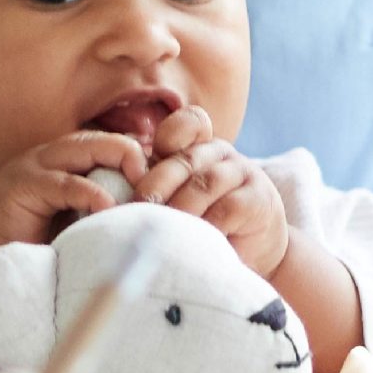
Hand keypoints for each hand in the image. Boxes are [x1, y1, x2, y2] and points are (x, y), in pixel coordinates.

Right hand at [0, 131, 149, 258]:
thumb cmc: (33, 246)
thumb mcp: (78, 222)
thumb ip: (107, 209)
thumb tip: (156, 213)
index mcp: (71, 161)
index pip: (119, 146)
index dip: (147, 163)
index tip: (169, 190)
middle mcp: (56, 155)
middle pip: (113, 140)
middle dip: (142, 161)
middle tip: (161, 192)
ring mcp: (37, 165)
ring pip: (93, 148)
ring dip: (124, 171)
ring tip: (142, 200)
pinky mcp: (23, 185)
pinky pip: (67, 182)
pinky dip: (93, 195)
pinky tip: (109, 210)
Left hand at [129, 107, 287, 276]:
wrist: (256, 248)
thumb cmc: (205, 223)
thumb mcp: (178, 201)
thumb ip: (157, 191)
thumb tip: (113, 202)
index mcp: (197, 147)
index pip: (188, 124)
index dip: (169, 135)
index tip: (146, 162)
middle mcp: (219, 154)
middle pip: (186, 158)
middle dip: (157, 182)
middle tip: (138, 206)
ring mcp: (242, 173)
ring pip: (204, 183)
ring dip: (180, 207)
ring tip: (161, 228)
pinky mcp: (259, 199)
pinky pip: (228, 208)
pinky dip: (206, 225)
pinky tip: (193, 241)